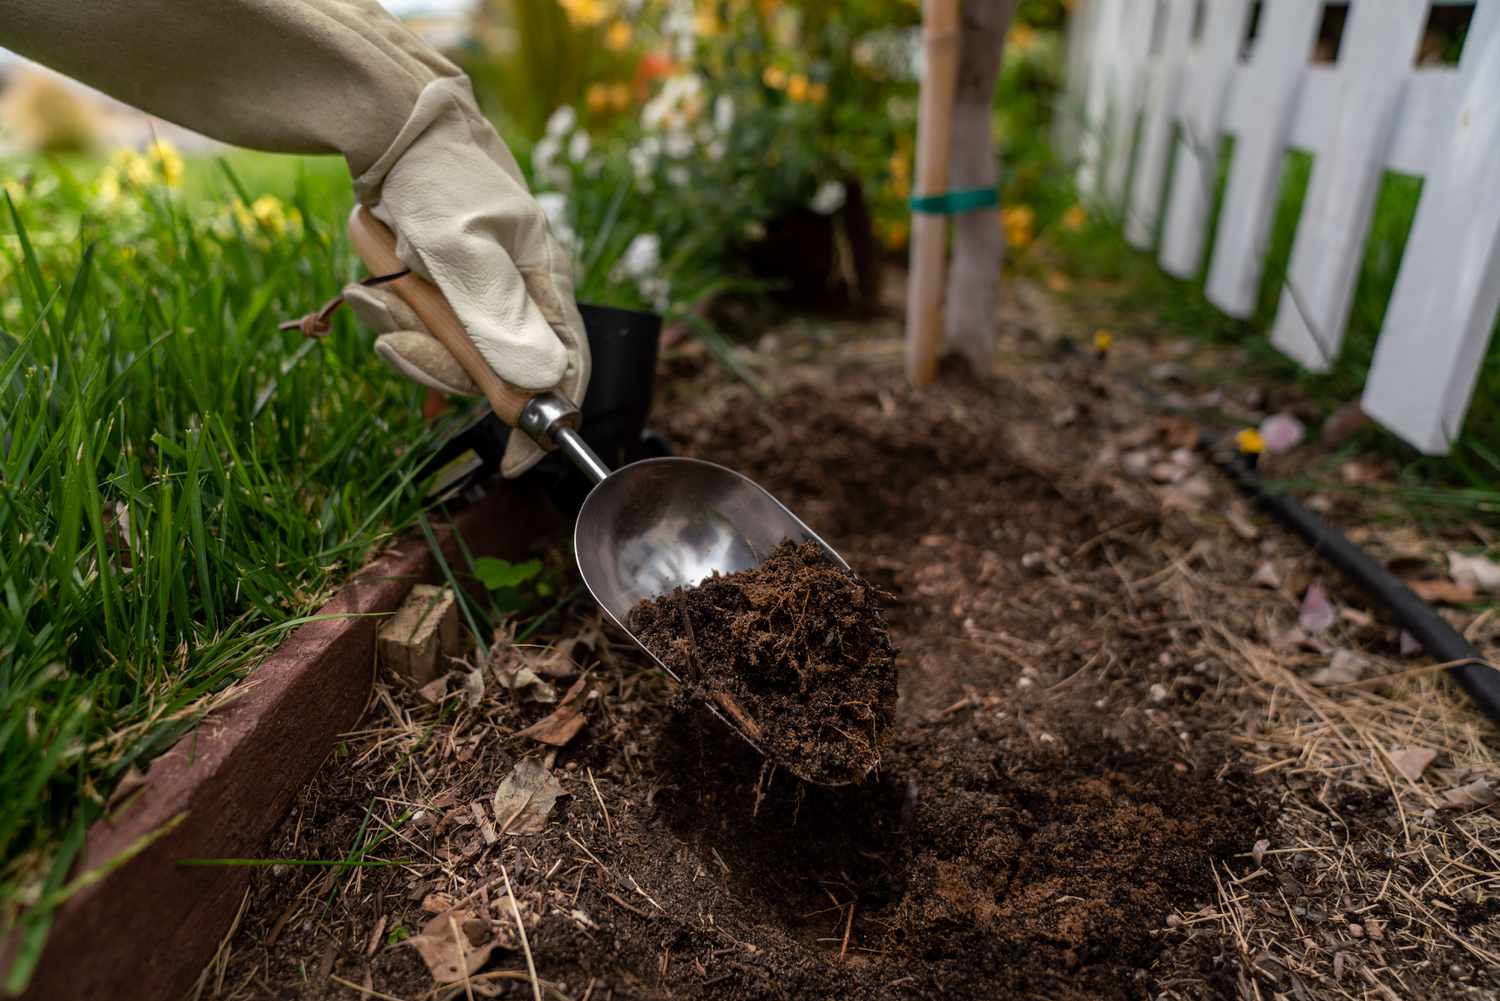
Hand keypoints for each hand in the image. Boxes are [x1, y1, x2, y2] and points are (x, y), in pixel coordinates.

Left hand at [345, 77, 588, 476]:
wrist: (386, 120)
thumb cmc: (434, 176)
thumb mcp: (463, 249)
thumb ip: (499, 318)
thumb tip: (543, 382)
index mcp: (543, 282)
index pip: (563, 367)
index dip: (544, 418)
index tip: (517, 462)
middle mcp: (517, 293)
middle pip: (493, 368)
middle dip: (439, 363)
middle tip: (396, 342)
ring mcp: (477, 291)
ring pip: (447, 349)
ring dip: (403, 330)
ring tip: (373, 287)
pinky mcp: (440, 285)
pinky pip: (420, 328)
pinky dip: (392, 320)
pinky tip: (368, 297)